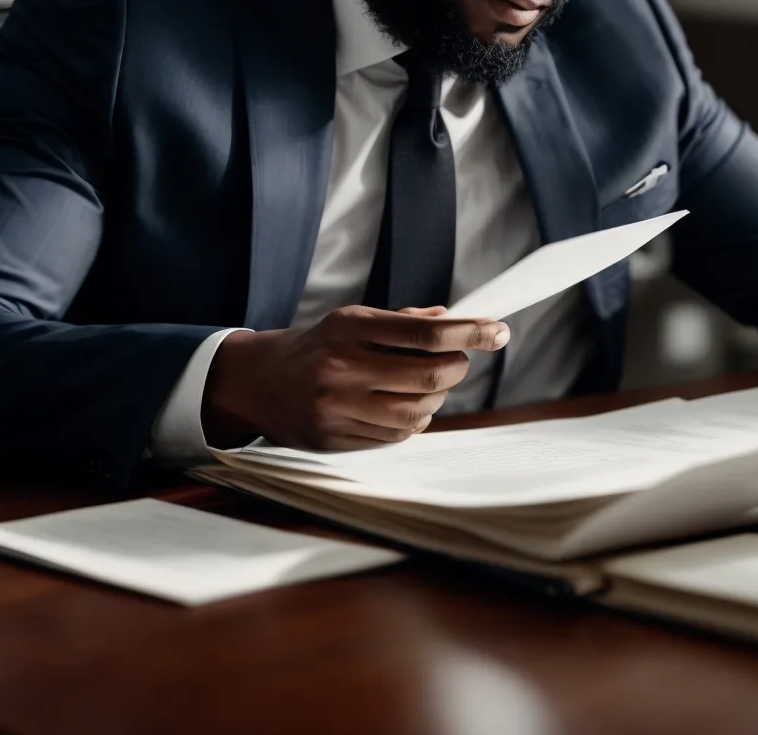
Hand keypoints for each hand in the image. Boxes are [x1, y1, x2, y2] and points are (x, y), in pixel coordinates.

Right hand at [201, 305, 509, 449]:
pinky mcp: (335, 437)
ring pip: (419, 411)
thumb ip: (403, 322)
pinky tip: (403, 406)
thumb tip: (454, 320)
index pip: (426, 334)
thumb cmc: (318, 346)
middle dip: (457, 367)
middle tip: (459, 360)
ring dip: (438, 398)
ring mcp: (338, 406)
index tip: (499, 331)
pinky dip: (414, 420)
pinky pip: (397, 434)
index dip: (470, 334)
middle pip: (430, 375)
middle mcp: (343, 367)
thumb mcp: (353, 321)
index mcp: (350, 328)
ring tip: (429, 384)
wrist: (258, 382)